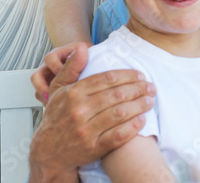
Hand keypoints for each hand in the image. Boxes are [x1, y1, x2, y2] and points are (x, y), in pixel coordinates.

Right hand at [28, 43, 154, 179]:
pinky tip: (142, 120)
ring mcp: (85, 130)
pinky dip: (133, 127)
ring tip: (149, 101)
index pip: (107, 79)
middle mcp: (79, 110)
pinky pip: (118, 136)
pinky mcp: (92, 148)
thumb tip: (82, 47)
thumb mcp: (58, 90)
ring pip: (120, 113)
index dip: (128, 75)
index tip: (141, 75)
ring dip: (139, 106)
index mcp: (73, 93)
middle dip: (138, 89)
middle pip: (117, 95)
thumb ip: (71, 67)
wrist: (48, 153)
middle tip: (151, 87)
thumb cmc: (57, 117)